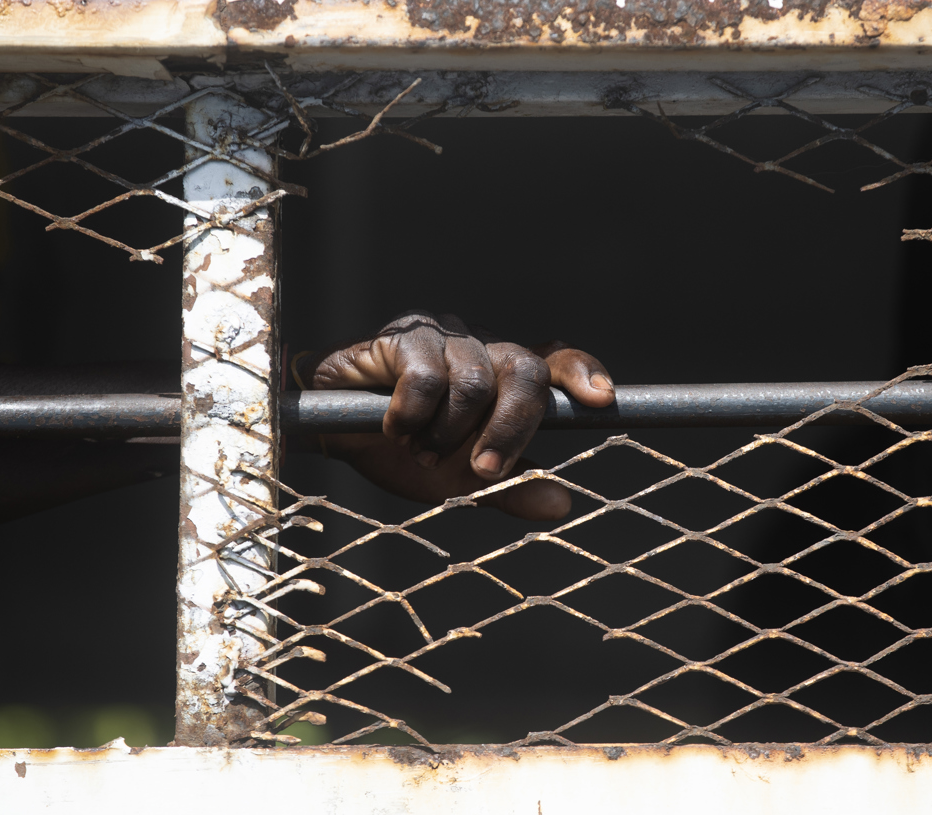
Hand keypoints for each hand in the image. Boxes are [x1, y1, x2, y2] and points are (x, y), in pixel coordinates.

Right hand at [297, 311, 614, 520]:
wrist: (329, 434)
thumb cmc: (399, 452)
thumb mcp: (457, 481)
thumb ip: (507, 488)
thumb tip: (563, 504)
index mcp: (500, 376)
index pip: (552, 363)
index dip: (580, 373)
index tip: (602, 401)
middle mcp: (479, 348)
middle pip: (524, 372)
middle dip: (511, 428)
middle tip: (483, 471)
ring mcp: (443, 337)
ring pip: (475, 382)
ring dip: (449, 433)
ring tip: (421, 451)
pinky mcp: (403, 337)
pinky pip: (426, 379)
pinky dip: (412, 417)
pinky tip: (392, 430)